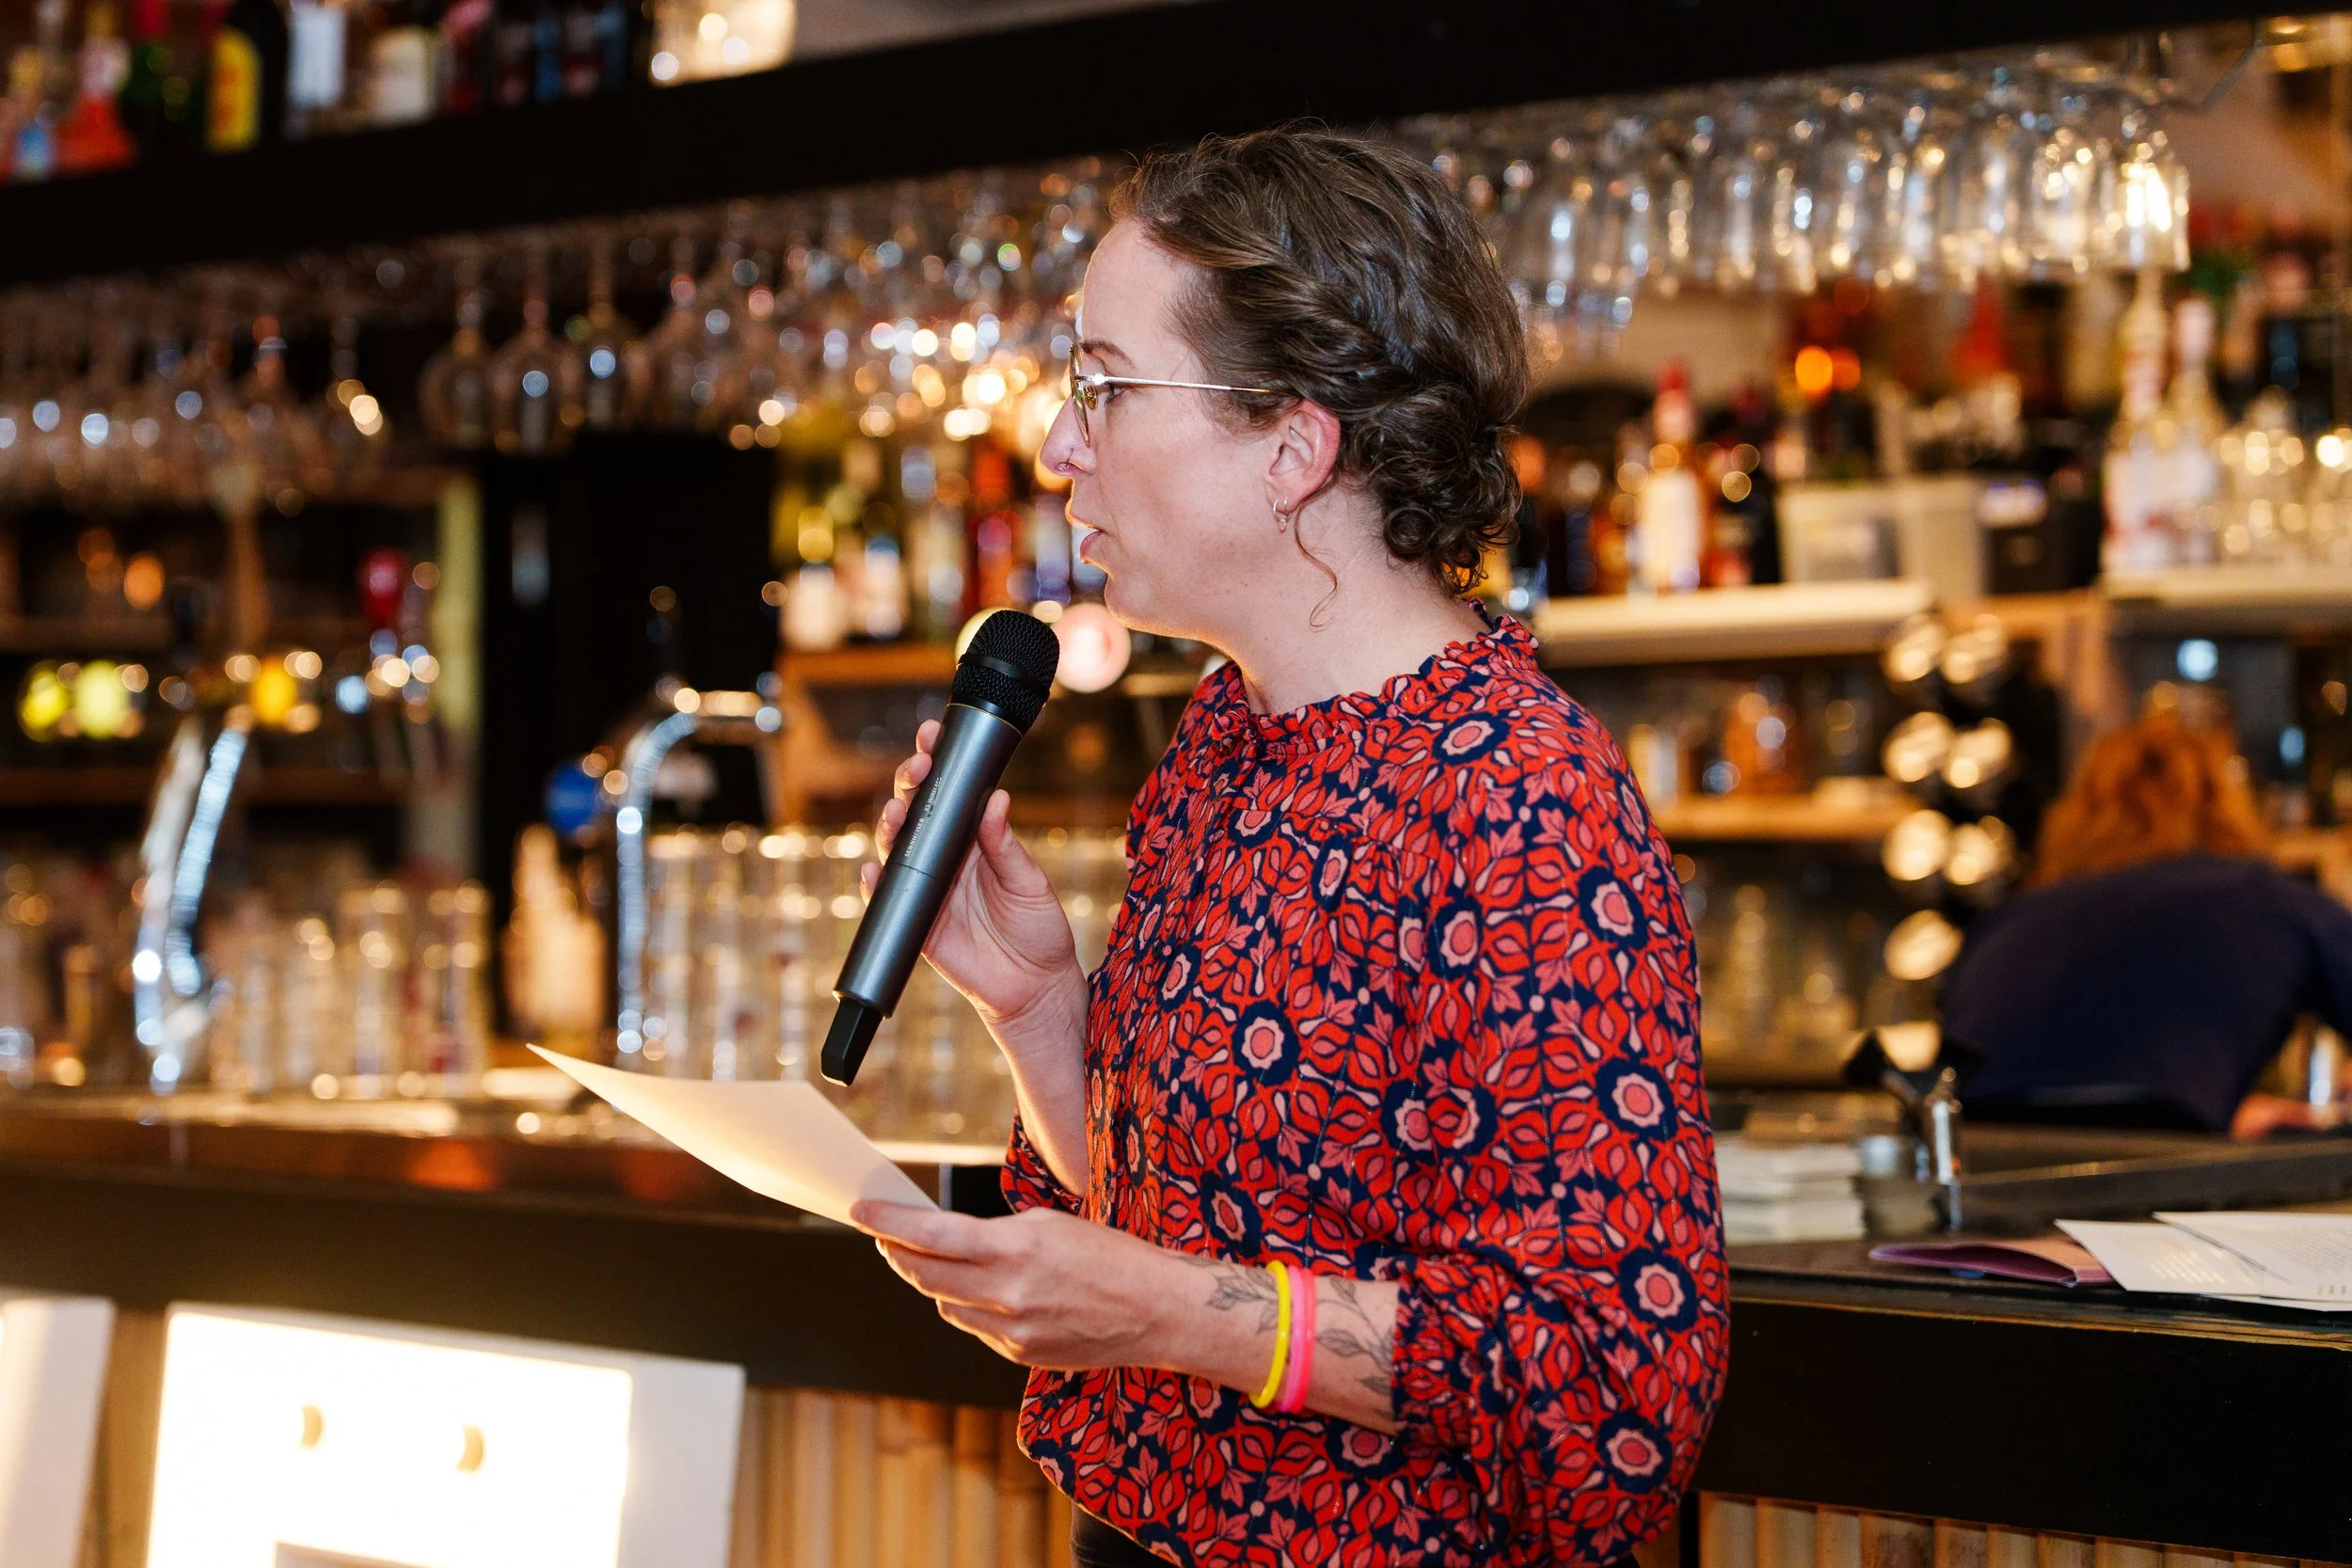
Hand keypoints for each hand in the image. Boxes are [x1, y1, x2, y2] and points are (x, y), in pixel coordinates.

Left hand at [852, 1201, 1181, 1371]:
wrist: (1156, 1309)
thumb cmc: (1110, 1256)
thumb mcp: (1049, 1225)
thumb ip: (994, 1234)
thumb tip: (946, 1238)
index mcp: (1014, 1248)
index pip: (931, 1236)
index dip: (889, 1225)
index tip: (862, 1213)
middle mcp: (1006, 1293)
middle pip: (926, 1274)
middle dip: (899, 1253)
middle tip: (885, 1237)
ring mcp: (1011, 1330)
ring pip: (946, 1304)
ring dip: (935, 1281)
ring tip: (936, 1260)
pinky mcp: (1020, 1354)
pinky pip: (976, 1327)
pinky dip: (971, 1307)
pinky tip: (984, 1292)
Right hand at [868, 719, 1080, 1034]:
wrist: (1035, 988)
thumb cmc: (1039, 930)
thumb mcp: (1029, 882)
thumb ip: (1006, 845)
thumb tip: (996, 799)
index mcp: (973, 841)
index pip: (949, 794)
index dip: (937, 764)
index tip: (933, 736)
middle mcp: (945, 860)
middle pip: (915, 813)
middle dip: (909, 785)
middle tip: (917, 769)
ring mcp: (927, 890)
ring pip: (896, 850)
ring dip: (890, 827)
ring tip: (896, 813)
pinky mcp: (916, 924)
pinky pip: (888, 900)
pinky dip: (877, 884)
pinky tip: (874, 868)